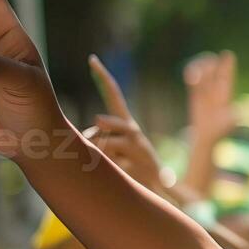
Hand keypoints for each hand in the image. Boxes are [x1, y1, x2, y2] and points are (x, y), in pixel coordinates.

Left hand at [84, 54, 166, 194]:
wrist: (157, 189)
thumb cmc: (129, 167)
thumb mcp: (114, 149)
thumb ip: (98, 138)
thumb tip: (91, 129)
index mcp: (126, 124)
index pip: (115, 95)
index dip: (103, 77)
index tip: (92, 59)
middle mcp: (133, 131)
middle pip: (109, 122)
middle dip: (101, 127)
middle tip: (97, 124)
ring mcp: (137, 147)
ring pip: (105, 144)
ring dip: (100, 156)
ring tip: (111, 165)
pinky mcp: (137, 163)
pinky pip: (112, 164)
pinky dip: (111, 170)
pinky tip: (123, 174)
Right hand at [183, 50, 236, 143]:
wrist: (207, 137)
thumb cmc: (220, 132)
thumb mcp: (228, 126)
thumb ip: (232, 118)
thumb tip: (240, 114)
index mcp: (226, 96)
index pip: (227, 78)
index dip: (228, 67)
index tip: (228, 54)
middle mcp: (216, 92)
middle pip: (215, 73)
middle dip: (213, 64)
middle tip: (210, 59)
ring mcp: (206, 93)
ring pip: (204, 76)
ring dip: (200, 70)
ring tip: (194, 73)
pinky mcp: (195, 96)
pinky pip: (193, 83)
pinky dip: (191, 77)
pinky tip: (189, 74)